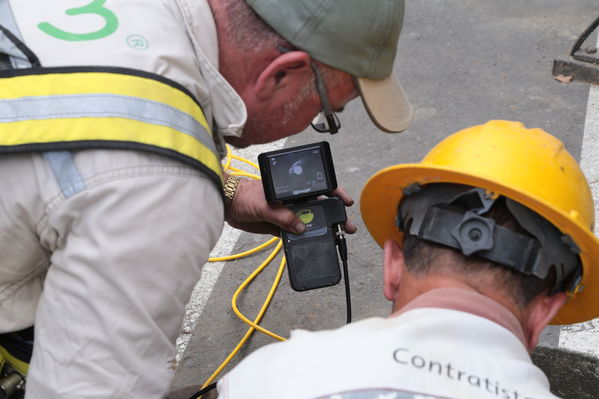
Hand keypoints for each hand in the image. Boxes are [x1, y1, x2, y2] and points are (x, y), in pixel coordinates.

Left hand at [225, 178, 356, 235]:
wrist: (229, 206)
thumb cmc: (245, 195)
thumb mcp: (265, 204)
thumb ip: (282, 215)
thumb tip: (300, 227)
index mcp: (294, 190)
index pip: (319, 189)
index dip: (335, 194)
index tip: (345, 202)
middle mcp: (294, 201)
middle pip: (319, 209)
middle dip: (334, 217)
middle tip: (347, 227)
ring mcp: (288, 215)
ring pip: (309, 224)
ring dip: (320, 231)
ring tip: (334, 239)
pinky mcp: (281, 227)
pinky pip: (295, 235)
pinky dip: (303, 241)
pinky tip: (311, 246)